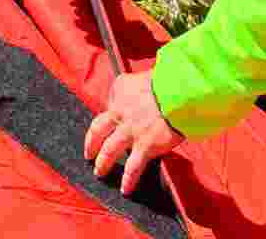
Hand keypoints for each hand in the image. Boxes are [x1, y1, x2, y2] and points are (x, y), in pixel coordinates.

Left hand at [84, 69, 182, 195]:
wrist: (177, 93)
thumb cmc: (165, 81)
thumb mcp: (142, 75)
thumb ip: (132, 85)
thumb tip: (131, 93)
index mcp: (121, 95)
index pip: (107, 106)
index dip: (106, 117)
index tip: (105, 126)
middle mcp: (121, 114)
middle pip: (97, 130)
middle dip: (91, 143)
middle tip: (88, 153)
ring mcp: (131, 132)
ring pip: (109, 151)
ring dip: (103, 163)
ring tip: (99, 172)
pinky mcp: (145, 146)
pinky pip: (133, 167)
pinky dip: (128, 180)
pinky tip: (125, 189)